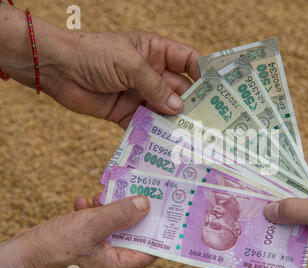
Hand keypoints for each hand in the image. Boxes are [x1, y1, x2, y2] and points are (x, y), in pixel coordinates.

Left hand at [0, 5, 200, 127]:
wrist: (56, 69)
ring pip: (164, 109)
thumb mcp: (129, 64)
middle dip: (192, 104)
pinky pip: (145, 124)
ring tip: (192, 136)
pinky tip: (167, 143)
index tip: (219, 91)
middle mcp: (150, 73)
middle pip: (178, 89)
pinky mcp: (126, 112)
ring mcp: (139, 93)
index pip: (187, 60)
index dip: (203, 73)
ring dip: (175, 122)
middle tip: (208, 122)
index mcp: (155, 51)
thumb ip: (155, 86)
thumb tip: (178, 107)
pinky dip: (154, 133)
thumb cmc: (93, 54)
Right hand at [0, 195, 154, 267]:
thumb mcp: (93, 224)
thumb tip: (146, 204)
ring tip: (102, 196)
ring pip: (111, 234)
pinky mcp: (82, 257)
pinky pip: (95, 236)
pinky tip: (84, 204)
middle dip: (128, 214)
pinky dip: (92, 219)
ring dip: (107, 212)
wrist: (18, 258)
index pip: (149, 250)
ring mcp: (95, 264)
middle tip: (132, 193)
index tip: (162, 210)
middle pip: (130, 238)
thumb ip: (122, 213)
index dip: (156, 229)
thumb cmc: (54, 247)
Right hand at [264, 154, 307, 267]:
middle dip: (279, 203)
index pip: (299, 169)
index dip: (277, 179)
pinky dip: (294, 235)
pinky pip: (307, 228)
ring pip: (300, 211)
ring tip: (259, 227)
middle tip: (252, 209)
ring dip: (284, 221)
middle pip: (297, 191)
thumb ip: (299, 210)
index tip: (254, 188)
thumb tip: (268, 210)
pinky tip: (276, 242)